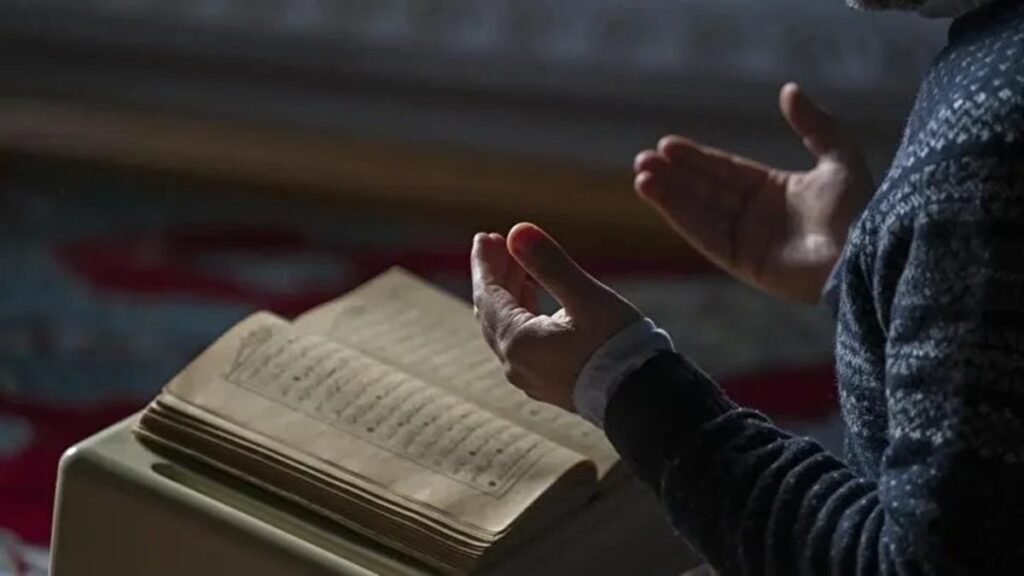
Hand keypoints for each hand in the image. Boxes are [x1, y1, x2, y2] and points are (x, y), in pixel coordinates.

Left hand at [471, 223, 640, 410]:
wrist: (642, 399)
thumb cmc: (617, 347)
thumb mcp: (585, 298)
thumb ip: (549, 264)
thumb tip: (517, 231)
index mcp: (519, 342)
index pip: (488, 296)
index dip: (484, 264)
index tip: (483, 237)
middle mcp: (515, 363)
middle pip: (492, 312)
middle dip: (494, 275)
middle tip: (497, 243)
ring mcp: (529, 377)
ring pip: (506, 327)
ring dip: (509, 294)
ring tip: (517, 264)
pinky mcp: (546, 383)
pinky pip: (521, 342)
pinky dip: (521, 315)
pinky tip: (532, 298)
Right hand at [634, 83, 872, 302]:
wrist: (864, 254)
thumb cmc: (859, 209)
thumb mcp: (839, 157)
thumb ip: (814, 125)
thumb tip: (789, 90)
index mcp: (776, 191)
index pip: (726, 171)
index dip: (696, 158)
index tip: (666, 145)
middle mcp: (757, 216)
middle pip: (705, 191)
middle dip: (673, 176)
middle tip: (642, 160)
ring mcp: (748, 241)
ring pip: (698, 212)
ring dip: (668, 195)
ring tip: (640, 176)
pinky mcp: (742, 263)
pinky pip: (704, 235)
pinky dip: (679, 216)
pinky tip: (658, 197)